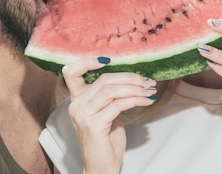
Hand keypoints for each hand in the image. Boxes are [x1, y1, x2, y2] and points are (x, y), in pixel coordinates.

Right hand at [62, 57, 156, 173]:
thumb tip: (132, 77)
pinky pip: (119, 104)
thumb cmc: (106, 141)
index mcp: (76, 100)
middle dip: (129, 77)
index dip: (88, 61)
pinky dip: (136, 99)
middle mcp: (76, 105)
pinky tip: (147, 101)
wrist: (102, 168)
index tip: (110, 59)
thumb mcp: (106, 113)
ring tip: (149, 89)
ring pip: (111, 90)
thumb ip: (109, 96)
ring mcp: (83, 115)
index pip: (72, 72)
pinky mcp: (94, 125)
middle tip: (147, 80)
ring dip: (135, 88)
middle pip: (104, 79)